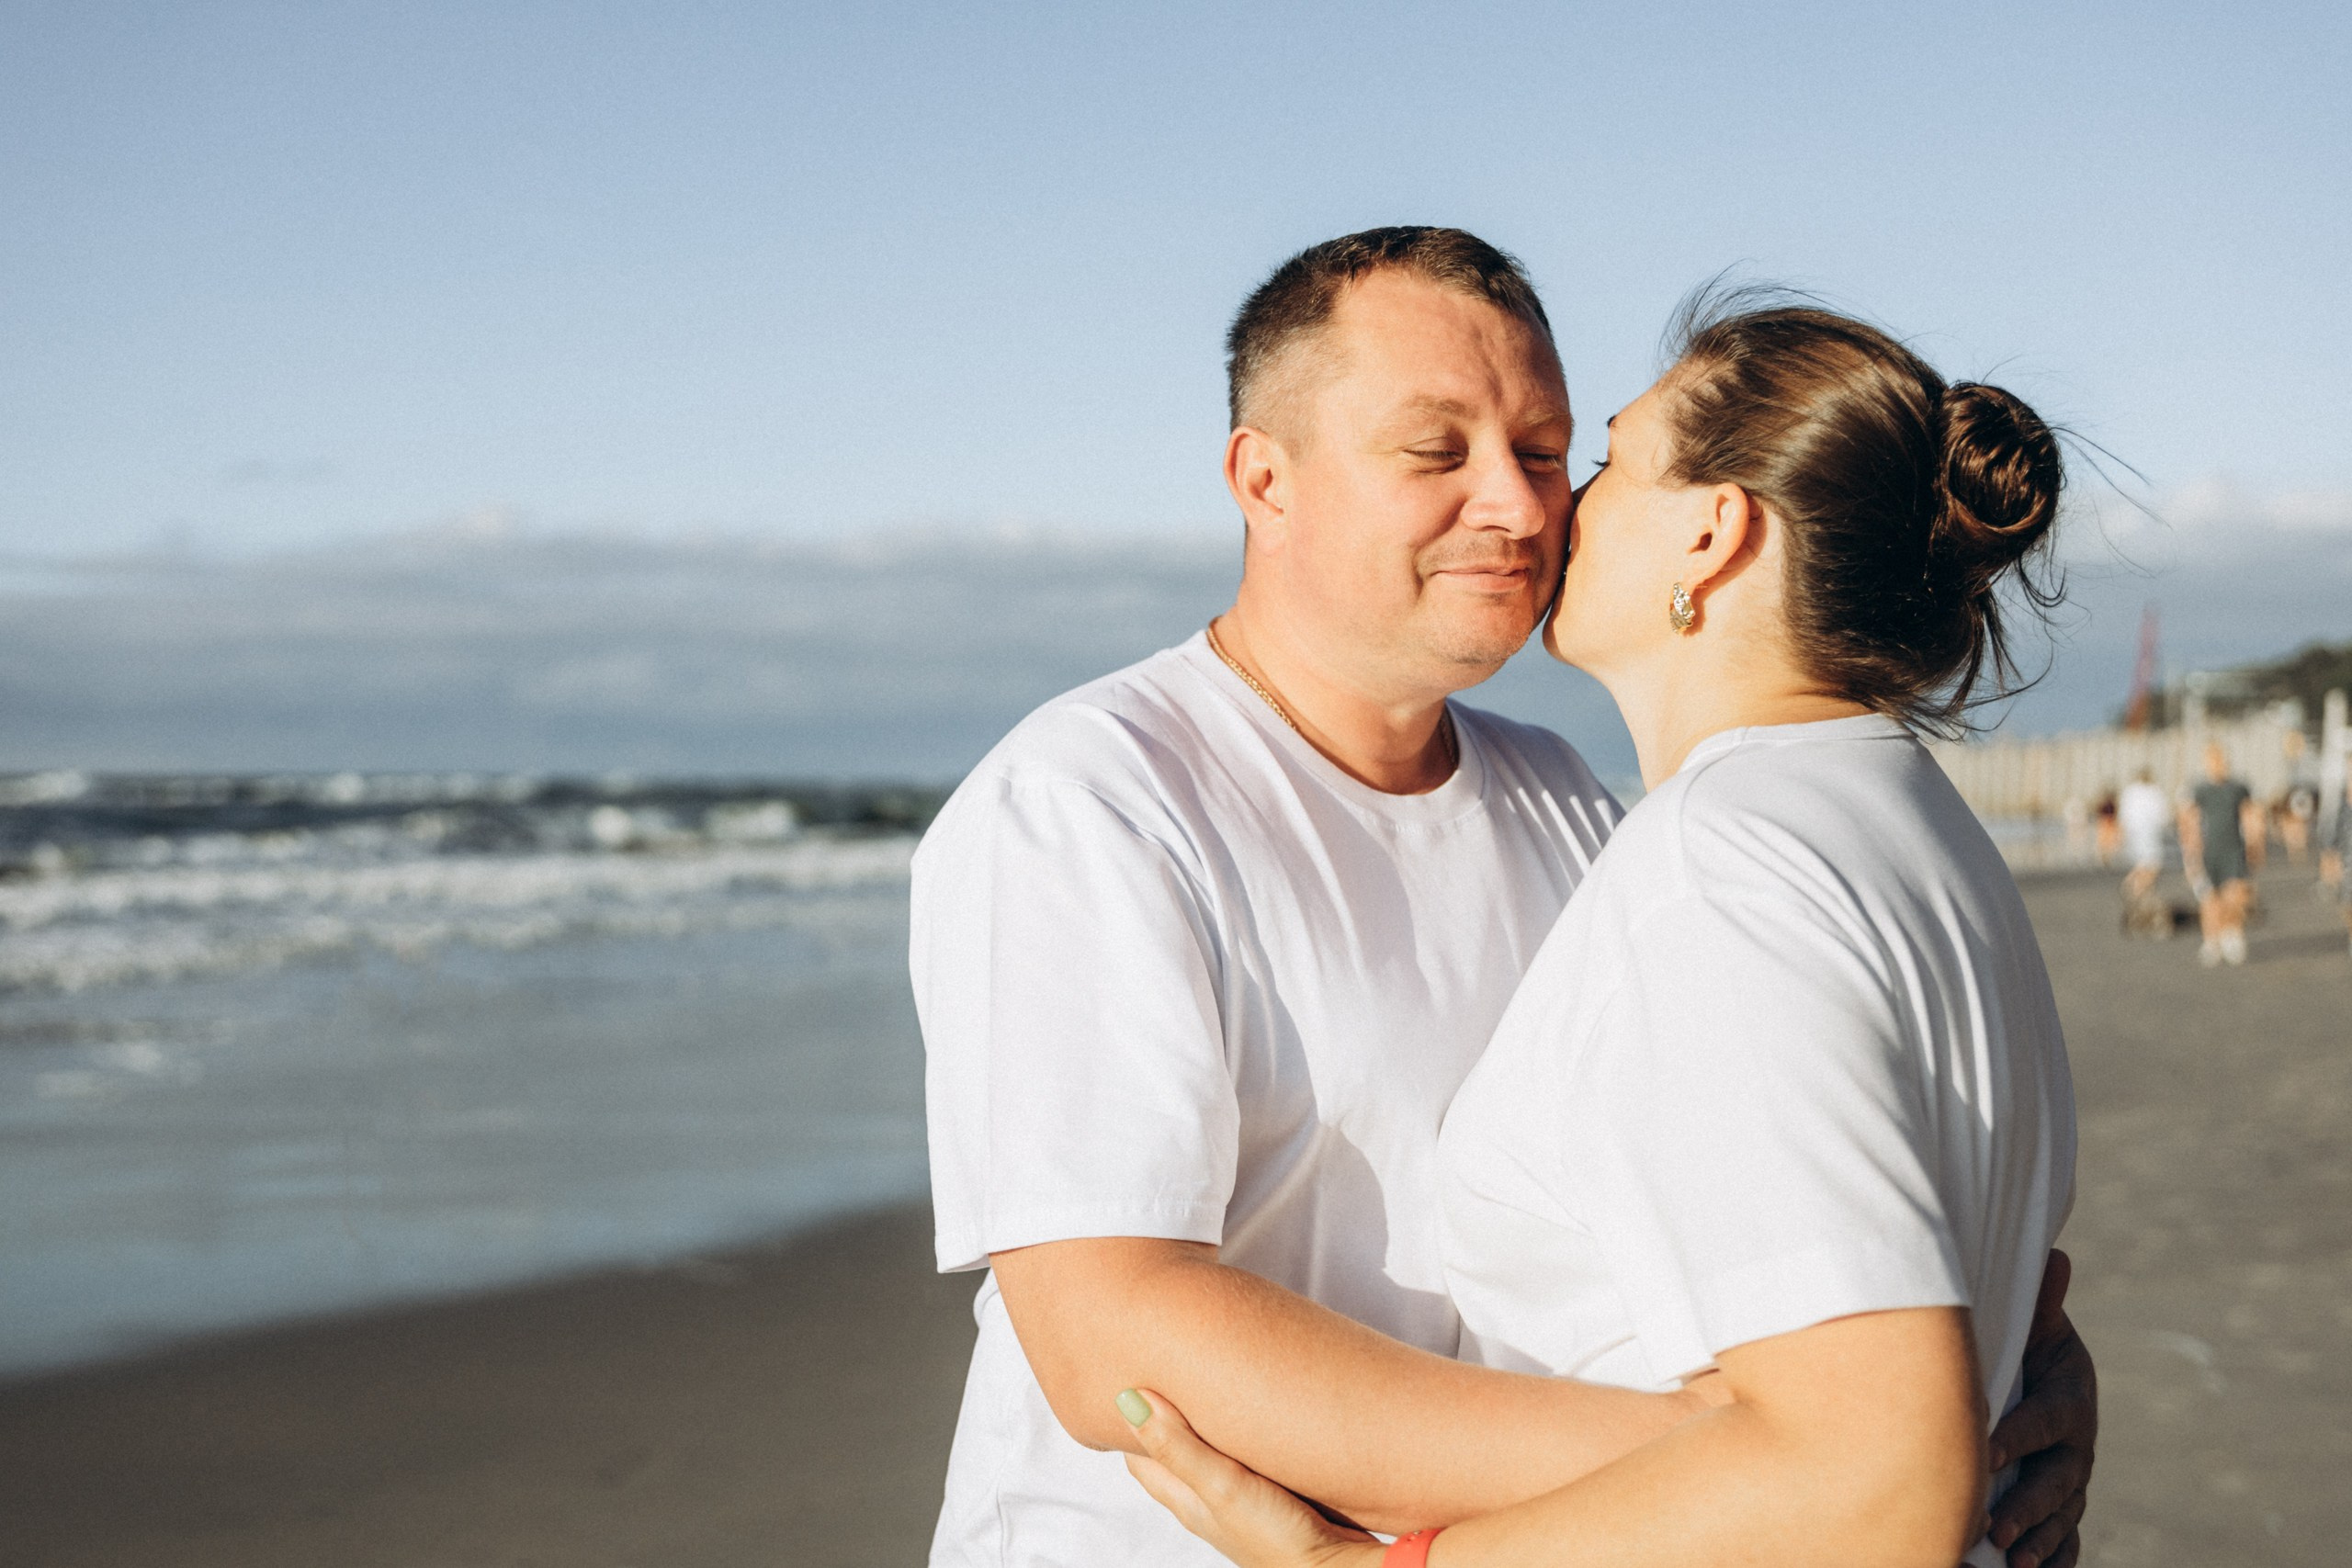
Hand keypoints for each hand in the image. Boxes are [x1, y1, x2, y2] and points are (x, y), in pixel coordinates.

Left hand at [1118, 1389, 1385, 1567]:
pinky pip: (1247, 1457)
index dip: (1130, 1420)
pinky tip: (1254, 1414)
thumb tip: (1128, 1401)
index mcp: (1185, 1499)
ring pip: (1210, 1453)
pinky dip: (1242, 1433)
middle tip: (1167, 1371)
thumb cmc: (1277, 1538)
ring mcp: (1241, 1498)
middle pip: (1172, 1452)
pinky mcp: (1274, 1494)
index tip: (1130, 1379)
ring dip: (1205, 1422)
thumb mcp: (1221, 1486)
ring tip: (1207, 1381)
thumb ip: (1178, 1446)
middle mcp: (1207, 1499)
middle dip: (1165, 1416)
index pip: (1140, 1456)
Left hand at [1987, 1251, 2096, 1567]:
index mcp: (2069, 1398)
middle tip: (1994, 1524)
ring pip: (2062, 1515)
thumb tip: (2058, 1255)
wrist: (2044, 1378)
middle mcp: (2077, 1446)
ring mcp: (2072, 1480)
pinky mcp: (2063, 1506)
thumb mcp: (2035, 1325)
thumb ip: (2040, 1302)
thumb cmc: (2028, 1346)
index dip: (2017, 1435)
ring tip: (2014, 1561)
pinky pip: (2067, 1540)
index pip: (2045, 1420)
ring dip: (2040, 1538)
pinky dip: (2056, 1558)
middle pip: (2058, 1480)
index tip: (1982, 1450)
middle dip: (2027, 1504)